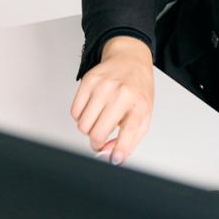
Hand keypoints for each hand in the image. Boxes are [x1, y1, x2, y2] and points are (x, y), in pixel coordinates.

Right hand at [70, 36, 153, 164]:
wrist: (130, 59)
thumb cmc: (137, 89)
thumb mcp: (143, 115)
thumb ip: (131, 139)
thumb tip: (112, 156)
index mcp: (139, 104)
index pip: (128, 132)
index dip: (119, 150)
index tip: (114, 159)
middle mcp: (121, 94)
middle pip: (97, 133)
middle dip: (97, 143)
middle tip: (101, 140)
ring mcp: (103, 86)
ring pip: (82, 125)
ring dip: (88, 129)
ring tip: (99, 120)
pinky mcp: (88, 80)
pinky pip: (74, 112)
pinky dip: (80, 117)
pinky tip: (92, 110)